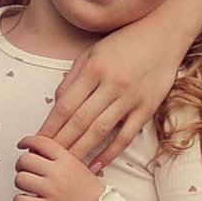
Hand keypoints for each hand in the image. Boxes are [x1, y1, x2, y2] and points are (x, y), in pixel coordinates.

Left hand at [13, 131, 103, 200]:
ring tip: (26, 186)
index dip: (27, 141)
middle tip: (23, 169)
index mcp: (67, 160)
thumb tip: (41, 151)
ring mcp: (52, 191)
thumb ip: (62, 158)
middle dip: (21, 164)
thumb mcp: (80, 166)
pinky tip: (26, 200)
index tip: (22, 144)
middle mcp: (58, 173)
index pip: (41, 142)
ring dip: (20, 183)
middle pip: (25, 160)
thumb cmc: (92, 192)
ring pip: (21, 179)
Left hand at [37, 17, 195, 168]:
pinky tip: (97, 164)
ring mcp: (130, 97)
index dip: (50, 125)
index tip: (37, 140)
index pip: (66, 104)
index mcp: (94, 69)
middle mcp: (111, 84)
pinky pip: (126, 136)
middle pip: (80, 120)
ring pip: (100, 131)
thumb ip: (73, 77)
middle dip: (61, 142)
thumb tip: (57, 103)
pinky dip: (111, 153)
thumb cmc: (124, 41)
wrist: (164, 34)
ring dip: (81, 150)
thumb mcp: (93, 52)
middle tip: (46, 159)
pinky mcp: (147, 108)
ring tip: (66, 166)